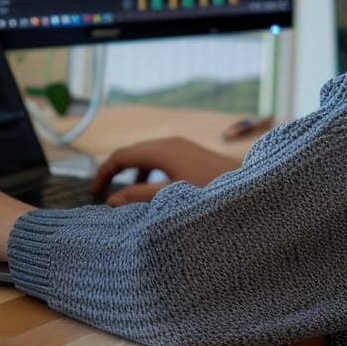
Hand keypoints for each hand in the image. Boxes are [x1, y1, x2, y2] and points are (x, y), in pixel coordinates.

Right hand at [91, 136, 235, 206]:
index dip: (104, 173)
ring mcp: (183, 147)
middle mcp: (171, 143)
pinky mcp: (193, 155)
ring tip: (125, 197)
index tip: (94, 195)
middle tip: (103, 196)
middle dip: (116, 173)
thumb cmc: (213, 193)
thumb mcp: (172, 198)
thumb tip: (110, 202)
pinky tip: (153, 193)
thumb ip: (140, 199)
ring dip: (133, 175)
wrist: (252, 187)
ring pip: (148, 157)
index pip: (121, 155)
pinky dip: (149, 174)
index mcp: (163, 150)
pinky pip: (162, 160)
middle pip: (133, 153)